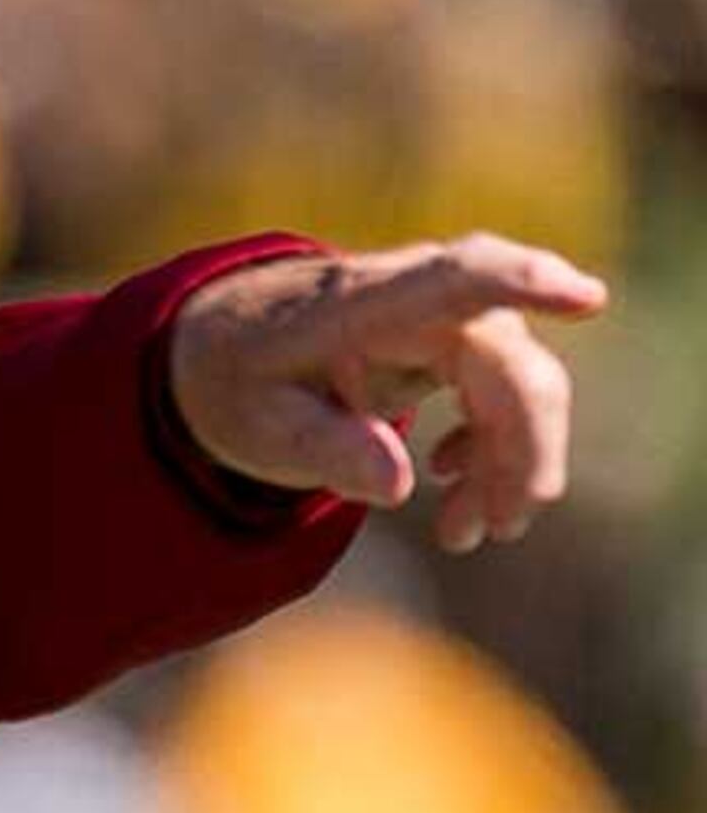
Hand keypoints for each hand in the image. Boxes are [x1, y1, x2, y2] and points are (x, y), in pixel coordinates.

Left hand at [167, 234, 607, 553]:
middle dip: (519, 455)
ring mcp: (449, 316)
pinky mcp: (460, 343)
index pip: (457, 278)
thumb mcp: (254, 424)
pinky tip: (452, 481)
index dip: (524, 284)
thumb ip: (323, 447)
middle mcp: (420, 297)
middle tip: (493, 532)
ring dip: (511, 464)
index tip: (586, 298)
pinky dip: (497, 450)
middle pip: (512, 368)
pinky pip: (509, 395)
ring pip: (524, 387)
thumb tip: (398, 484)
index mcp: (362, 303)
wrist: (226, 343)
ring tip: (465, 534)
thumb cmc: (240, 377)